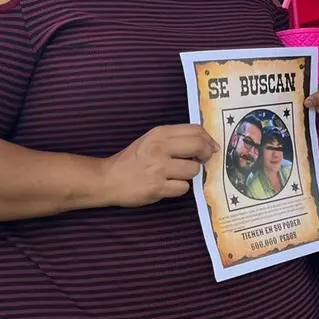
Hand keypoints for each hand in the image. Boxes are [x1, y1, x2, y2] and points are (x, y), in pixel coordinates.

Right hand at [101, 125, 218, 207]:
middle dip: (206, 155)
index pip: (196, 130)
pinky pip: (183, 188)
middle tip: (202, 160)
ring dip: (189, 174)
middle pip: (199, 147)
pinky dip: (179, 188)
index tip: (211, 147)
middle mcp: (159, 148)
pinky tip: (167, 185)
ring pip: (193, 169)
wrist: (107, 179)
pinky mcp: (157, 188)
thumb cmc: (133, 159)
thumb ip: (176, 138)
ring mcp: (158, 169)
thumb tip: (209, 144)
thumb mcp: (151, 140)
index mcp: (159, 134)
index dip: (208, 139)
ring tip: (176, 174)